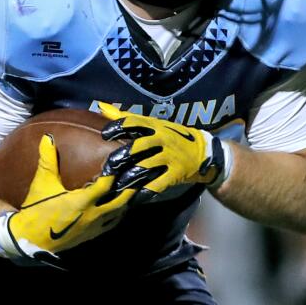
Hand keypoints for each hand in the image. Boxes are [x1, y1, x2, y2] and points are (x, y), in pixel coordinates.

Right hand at [2, 134, 134, 254]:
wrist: (30, 240)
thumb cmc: (36, 210)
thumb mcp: (41, 184)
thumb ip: (47, 160)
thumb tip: (47, 137)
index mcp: (82, 201)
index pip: (106, 184)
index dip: (115, 172)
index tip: (121, 160)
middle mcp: (93, 215)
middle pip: (121, 200)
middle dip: (130, 187)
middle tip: (139, 174)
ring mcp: (94, 227)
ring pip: (119, 213)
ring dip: (127, 201)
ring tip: (134, 188)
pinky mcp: (92, 235)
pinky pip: (112, 223)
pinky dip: (119, 213)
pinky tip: (120, 206)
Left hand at [98, 103, 228, 200]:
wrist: (204, 152)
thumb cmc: (173, 137)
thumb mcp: (154, 124)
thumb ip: (127, 118)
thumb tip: (101, 107)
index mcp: (155, 127)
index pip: (134, 122)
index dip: (118, 127)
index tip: (104, 135)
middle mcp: (162, 140)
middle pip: (138, 146)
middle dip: (121, 157)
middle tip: (108, 167)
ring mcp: (170, 157)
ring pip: (145, 167)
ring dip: (129, 177)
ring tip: (117, 185)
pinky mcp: (176, 173)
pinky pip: (158, 184)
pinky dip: (145, 192)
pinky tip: (135, 198)